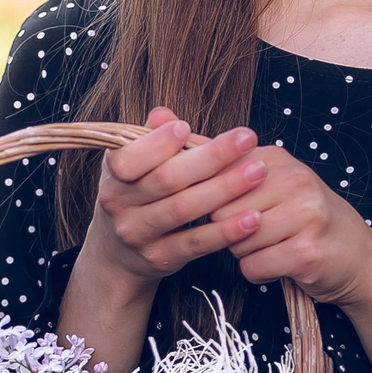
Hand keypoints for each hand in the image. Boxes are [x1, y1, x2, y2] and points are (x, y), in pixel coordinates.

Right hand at [77, 107, 268, 297]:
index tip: (187, 128)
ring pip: (184, 209)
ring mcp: (138, 234)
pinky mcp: (161, 257)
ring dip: (225, 189)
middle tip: (248, 138)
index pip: (129, 157)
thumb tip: (164, 114)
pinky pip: (197, 243)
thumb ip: (150, 139)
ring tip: (258, 172)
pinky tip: (252, 218)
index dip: (157, 143)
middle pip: (167, 179)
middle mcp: (119, 204)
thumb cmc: (135, 195)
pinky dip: (226, 230)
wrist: (116, 254)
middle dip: (211, 157)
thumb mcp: (133, 165)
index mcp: (113, 173)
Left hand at [217, 142, 371, 370]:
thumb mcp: (270, 182)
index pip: (215, 175)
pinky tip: (280, 263)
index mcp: (276, 158)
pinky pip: (253, 266)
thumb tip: (160, 121)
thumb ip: (221, 162)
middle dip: (229, 230)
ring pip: (235, 241)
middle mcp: (293, 179)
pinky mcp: (306, 251)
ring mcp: (303, 215)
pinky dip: (260, 272)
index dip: (210, 200)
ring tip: (274, 246)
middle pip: (220, 211)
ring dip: (246, 253)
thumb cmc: (306, 220)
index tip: (223, 209)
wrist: (360, 259)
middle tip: (259, 232)